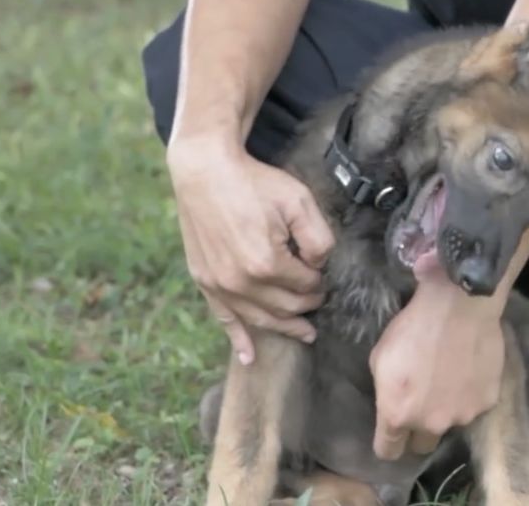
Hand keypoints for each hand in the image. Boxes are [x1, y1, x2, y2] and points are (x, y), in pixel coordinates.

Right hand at [166, 133, 334, 363]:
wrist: (205, 170)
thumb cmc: (253, 183)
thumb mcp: (299, 202)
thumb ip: (318, 239)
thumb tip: (317, 266)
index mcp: (267, 264)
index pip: (306, 286)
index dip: (320, 282)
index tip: (323, 275)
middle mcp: (240, 282)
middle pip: (285, 307)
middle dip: (307, 305)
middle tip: (319, 299)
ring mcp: (219, 285)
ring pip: (260, 319)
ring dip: (285, 327)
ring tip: (305, 333)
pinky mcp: (204, 281)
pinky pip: (223, 319)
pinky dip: (238, 340)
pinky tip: (248, 358)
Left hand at [369, 262, 504, 459]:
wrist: (459, 306)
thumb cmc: (413, 327)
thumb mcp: (381, 358)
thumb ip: (387, 392)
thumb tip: (395, 403)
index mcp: (398, 414)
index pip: (388, 451)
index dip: (389, 443)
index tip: (392, 434)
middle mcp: (430, 423)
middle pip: (422, 445)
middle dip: (419, 430)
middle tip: (423, 402)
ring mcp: (463, 416)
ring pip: (451, 422)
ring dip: (448, 408)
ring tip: (450, 375)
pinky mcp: (488, 402)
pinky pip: (475, 405)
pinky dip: (470, 393)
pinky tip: (469, 367)